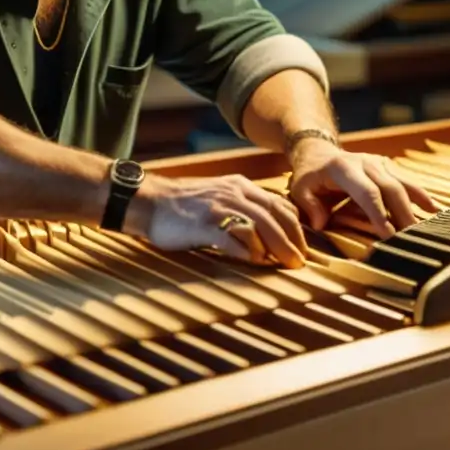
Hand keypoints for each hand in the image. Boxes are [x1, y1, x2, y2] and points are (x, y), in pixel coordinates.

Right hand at [127, 173, 307, 267]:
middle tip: (300, 260)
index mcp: (239, 186)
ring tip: (286, 264)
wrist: (149, 201)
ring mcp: (219, 207)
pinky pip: (235, 238)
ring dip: (277, 247)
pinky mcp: (205, 224)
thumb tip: (266, 232)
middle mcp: (233, 193)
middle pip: (274, 215)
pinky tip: (255, 261)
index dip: (295, 225)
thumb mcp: (218, 196)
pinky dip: (249, 251)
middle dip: (292, 239)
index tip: (301, 245)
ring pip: (260, 225)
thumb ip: (241, 208)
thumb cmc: (182, 205)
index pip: (279, 203)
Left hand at [286, 139, 437, 239]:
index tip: (388, 234)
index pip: (366, 192)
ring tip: (426, 227)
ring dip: (415, 206)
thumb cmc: (310, 176)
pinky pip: (406, 181)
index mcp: (343, 168)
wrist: (318, 153)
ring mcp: (378, 162)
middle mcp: (365, 162)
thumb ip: (309, 206)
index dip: (378, 213)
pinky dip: (420, 195)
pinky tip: (434, 209)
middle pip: (390, 188)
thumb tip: (322, 223)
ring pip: (402, 183)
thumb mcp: (300, 189)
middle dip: (402, 213)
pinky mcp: (388, 167)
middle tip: (411, 238)